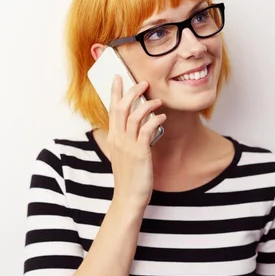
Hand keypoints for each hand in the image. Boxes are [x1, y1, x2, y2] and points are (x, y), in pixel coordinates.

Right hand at [107, 75, 165, 209]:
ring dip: (147, 104)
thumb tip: (140, 127)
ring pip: (134, 116)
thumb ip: (128, 140)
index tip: (117, 77)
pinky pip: (147, 129)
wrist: (128, 197)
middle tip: (142, 83)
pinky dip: (155, 120)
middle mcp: (117, 139)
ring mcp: (127, 145)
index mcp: (113, 138)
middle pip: (120, 107)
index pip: (112, 109)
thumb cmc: (129, 177)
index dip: (115, 92)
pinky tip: (162, 118)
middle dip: (131, 92)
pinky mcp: (140, 152)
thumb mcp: (124, 154)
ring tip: (157, 100)